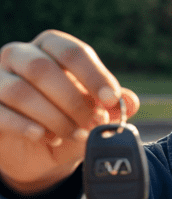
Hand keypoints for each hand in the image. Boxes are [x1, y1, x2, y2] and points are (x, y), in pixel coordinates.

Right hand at [0, 30, 139, 194]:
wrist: (39, 151)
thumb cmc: (70, 120)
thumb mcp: (95, 112)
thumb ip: (113, 105)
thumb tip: (130, 101)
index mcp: (50, 47)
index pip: (72, 52)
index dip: (94, 75)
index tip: (112, 99)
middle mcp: (19, 55)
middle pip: (43, 68)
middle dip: (73, 100)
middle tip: (93, 123)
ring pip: (20, 91)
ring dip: (53, 116)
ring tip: (73, 134)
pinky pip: (0, 111)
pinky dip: (26, 126)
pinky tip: (46, 137)